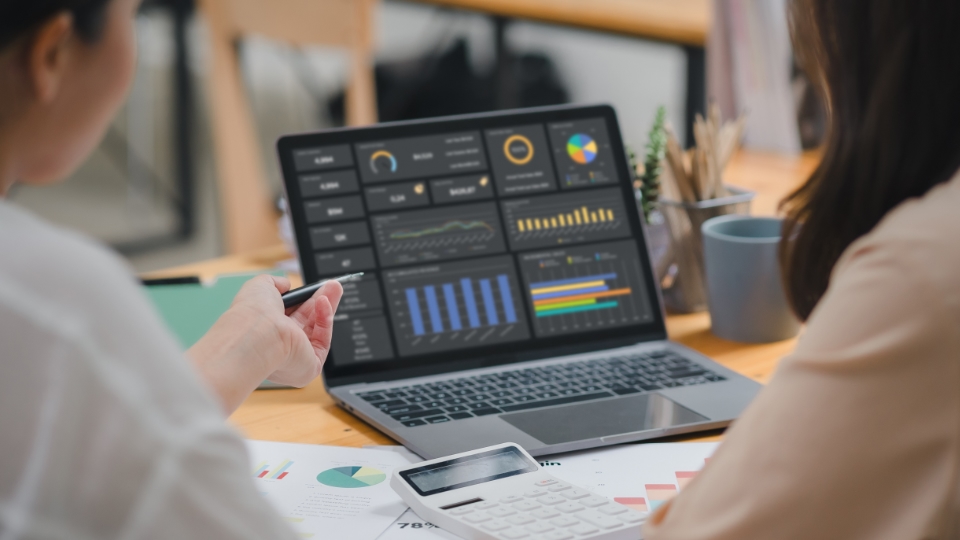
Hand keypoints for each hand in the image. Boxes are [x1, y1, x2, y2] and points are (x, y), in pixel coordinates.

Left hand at [187, 275, 342, 412]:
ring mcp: (295, 357)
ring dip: (327, 307)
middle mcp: (278, 347)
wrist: (256, 334)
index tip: (313, 287)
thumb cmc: (252, 313)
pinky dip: (325, 321)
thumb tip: (286, 284)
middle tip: (331, 286)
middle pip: (306, 321)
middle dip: (320, 301)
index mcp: (265, 332)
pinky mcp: (310, 366)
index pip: (288, 316)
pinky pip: (323, 341)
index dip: (303, 300)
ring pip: (317, 329)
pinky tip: (324, 303)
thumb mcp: (261, 286)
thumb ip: (276, 284)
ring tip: (334, 288)